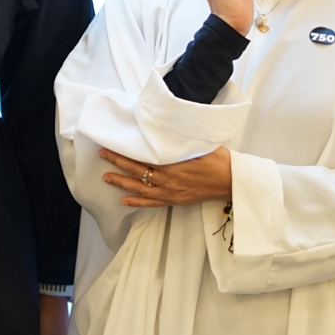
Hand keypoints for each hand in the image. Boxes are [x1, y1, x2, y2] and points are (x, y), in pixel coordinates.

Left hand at [99, 146, 231, 206]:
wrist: (232, 181)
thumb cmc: (219, 160)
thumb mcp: (198, 145)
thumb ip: (178, 141)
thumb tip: (162, 131)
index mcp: (173, 165)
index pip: (142, 157)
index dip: (126, 151)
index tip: (113, 144)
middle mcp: (168, 180)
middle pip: (137, 171)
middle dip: (118, 163)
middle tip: (102, 155)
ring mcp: (170, 192)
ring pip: (140, 189)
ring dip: (122, 183)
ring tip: (106, 178)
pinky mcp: (175, 201)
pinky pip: (152, 203)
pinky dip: (137, 202)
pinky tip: (124, 200)